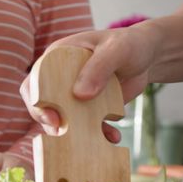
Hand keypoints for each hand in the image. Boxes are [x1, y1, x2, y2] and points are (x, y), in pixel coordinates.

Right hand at [20, 26, 156, 137]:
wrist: (147, 56)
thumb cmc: (129, 44)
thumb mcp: (115, 50)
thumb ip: (98, 68)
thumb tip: (79, 95)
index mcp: (57, 58)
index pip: (35, 81)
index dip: (37, 101)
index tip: (53, 118)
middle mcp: (60, 78)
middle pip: (43, 106)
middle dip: (52, 124)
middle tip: (66, 136)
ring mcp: (73, 95)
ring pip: (64, 120)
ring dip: (76, 134)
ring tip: (101, 137)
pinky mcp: (89, 108)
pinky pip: (85, 126)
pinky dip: (97, 134)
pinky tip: (112, 136)